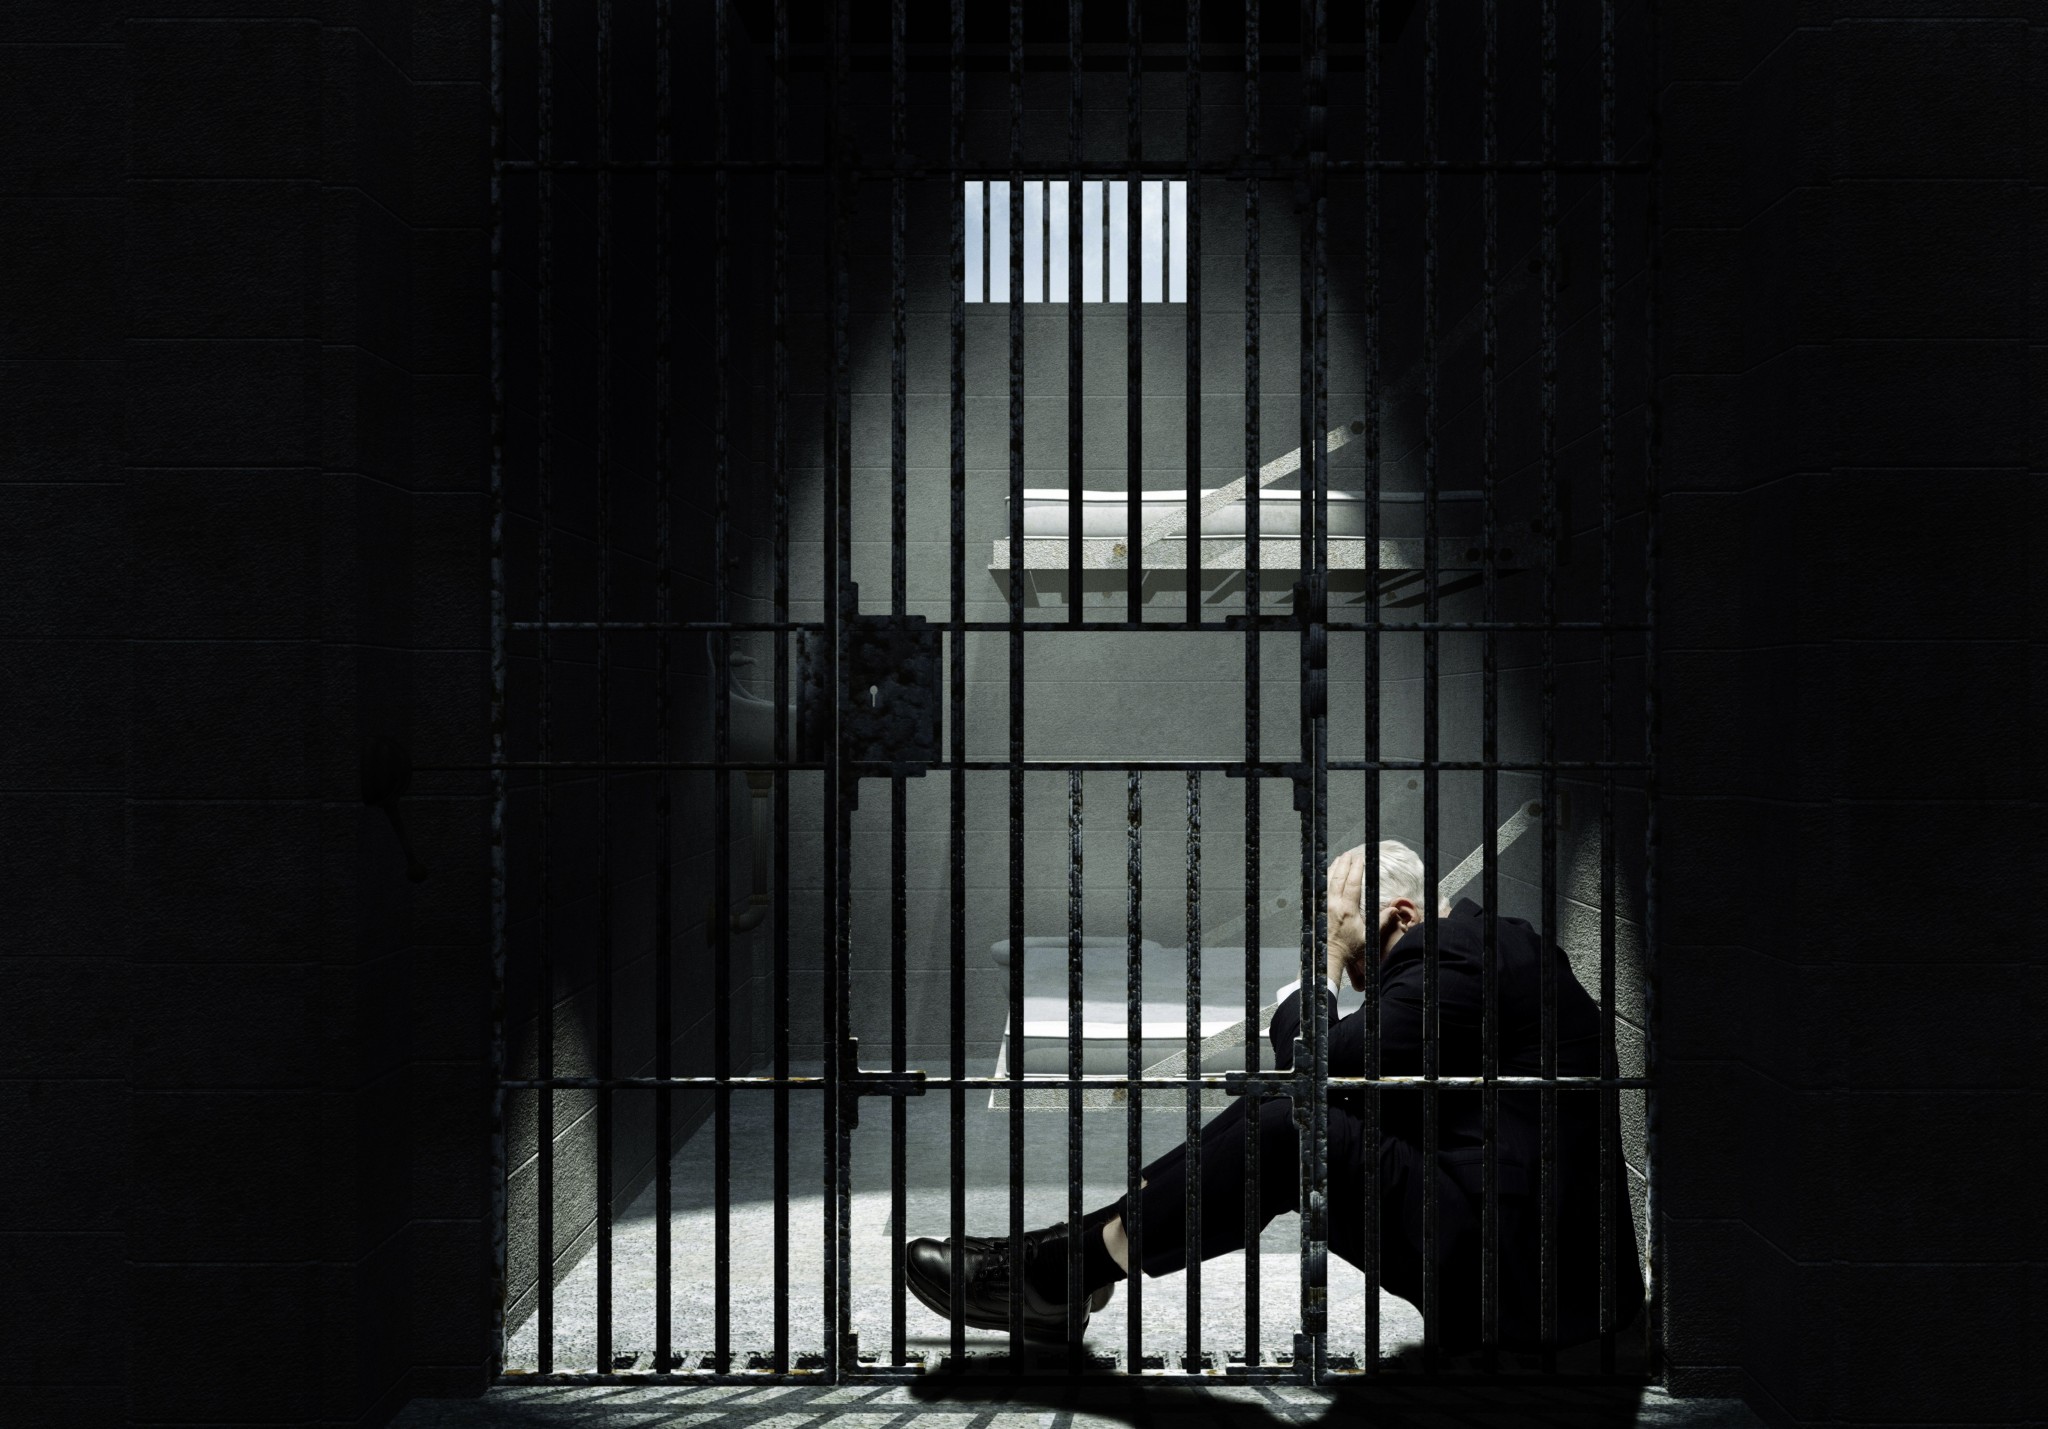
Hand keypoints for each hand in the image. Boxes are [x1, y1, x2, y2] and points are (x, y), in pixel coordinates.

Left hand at [1324, 846, 1370, 990]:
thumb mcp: (1368, 937)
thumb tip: (1393, 909)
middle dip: (1344, 864)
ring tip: (1339, 859)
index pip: (1352, 884)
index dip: (1356, 869)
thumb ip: (1381, 922)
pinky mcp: (1316, 910)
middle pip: (1338, 878)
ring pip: (1327, 882)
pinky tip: (1326, 875)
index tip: (1360, 859)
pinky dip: (1324, 879)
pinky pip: (1319, 890)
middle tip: (1349, 854)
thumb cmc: (1348, 949)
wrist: (1327, 958)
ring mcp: (1322, 907)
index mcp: (1347, 910)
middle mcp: (1333, 905)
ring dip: (1333, 869)